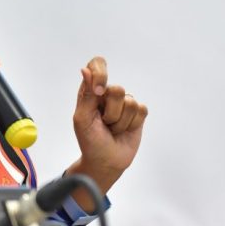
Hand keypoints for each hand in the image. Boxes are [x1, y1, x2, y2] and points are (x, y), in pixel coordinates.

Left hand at [68, 57, 147, 209]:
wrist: (106, 161)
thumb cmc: (90, 141)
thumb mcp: (82, 119)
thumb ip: (86, 95)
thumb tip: (85, 70)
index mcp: (90, 91)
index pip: (97, 64)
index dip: (100, 74)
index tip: (99, 91)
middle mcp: (107, 93)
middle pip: (117, 89)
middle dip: (110, 113)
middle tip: (103, 124)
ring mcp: (124, 103)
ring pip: (130, 103)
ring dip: (120, 122)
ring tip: (112, 129)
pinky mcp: (138, 114)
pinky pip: (141, 110)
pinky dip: (132, 124)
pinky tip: (124, 131)